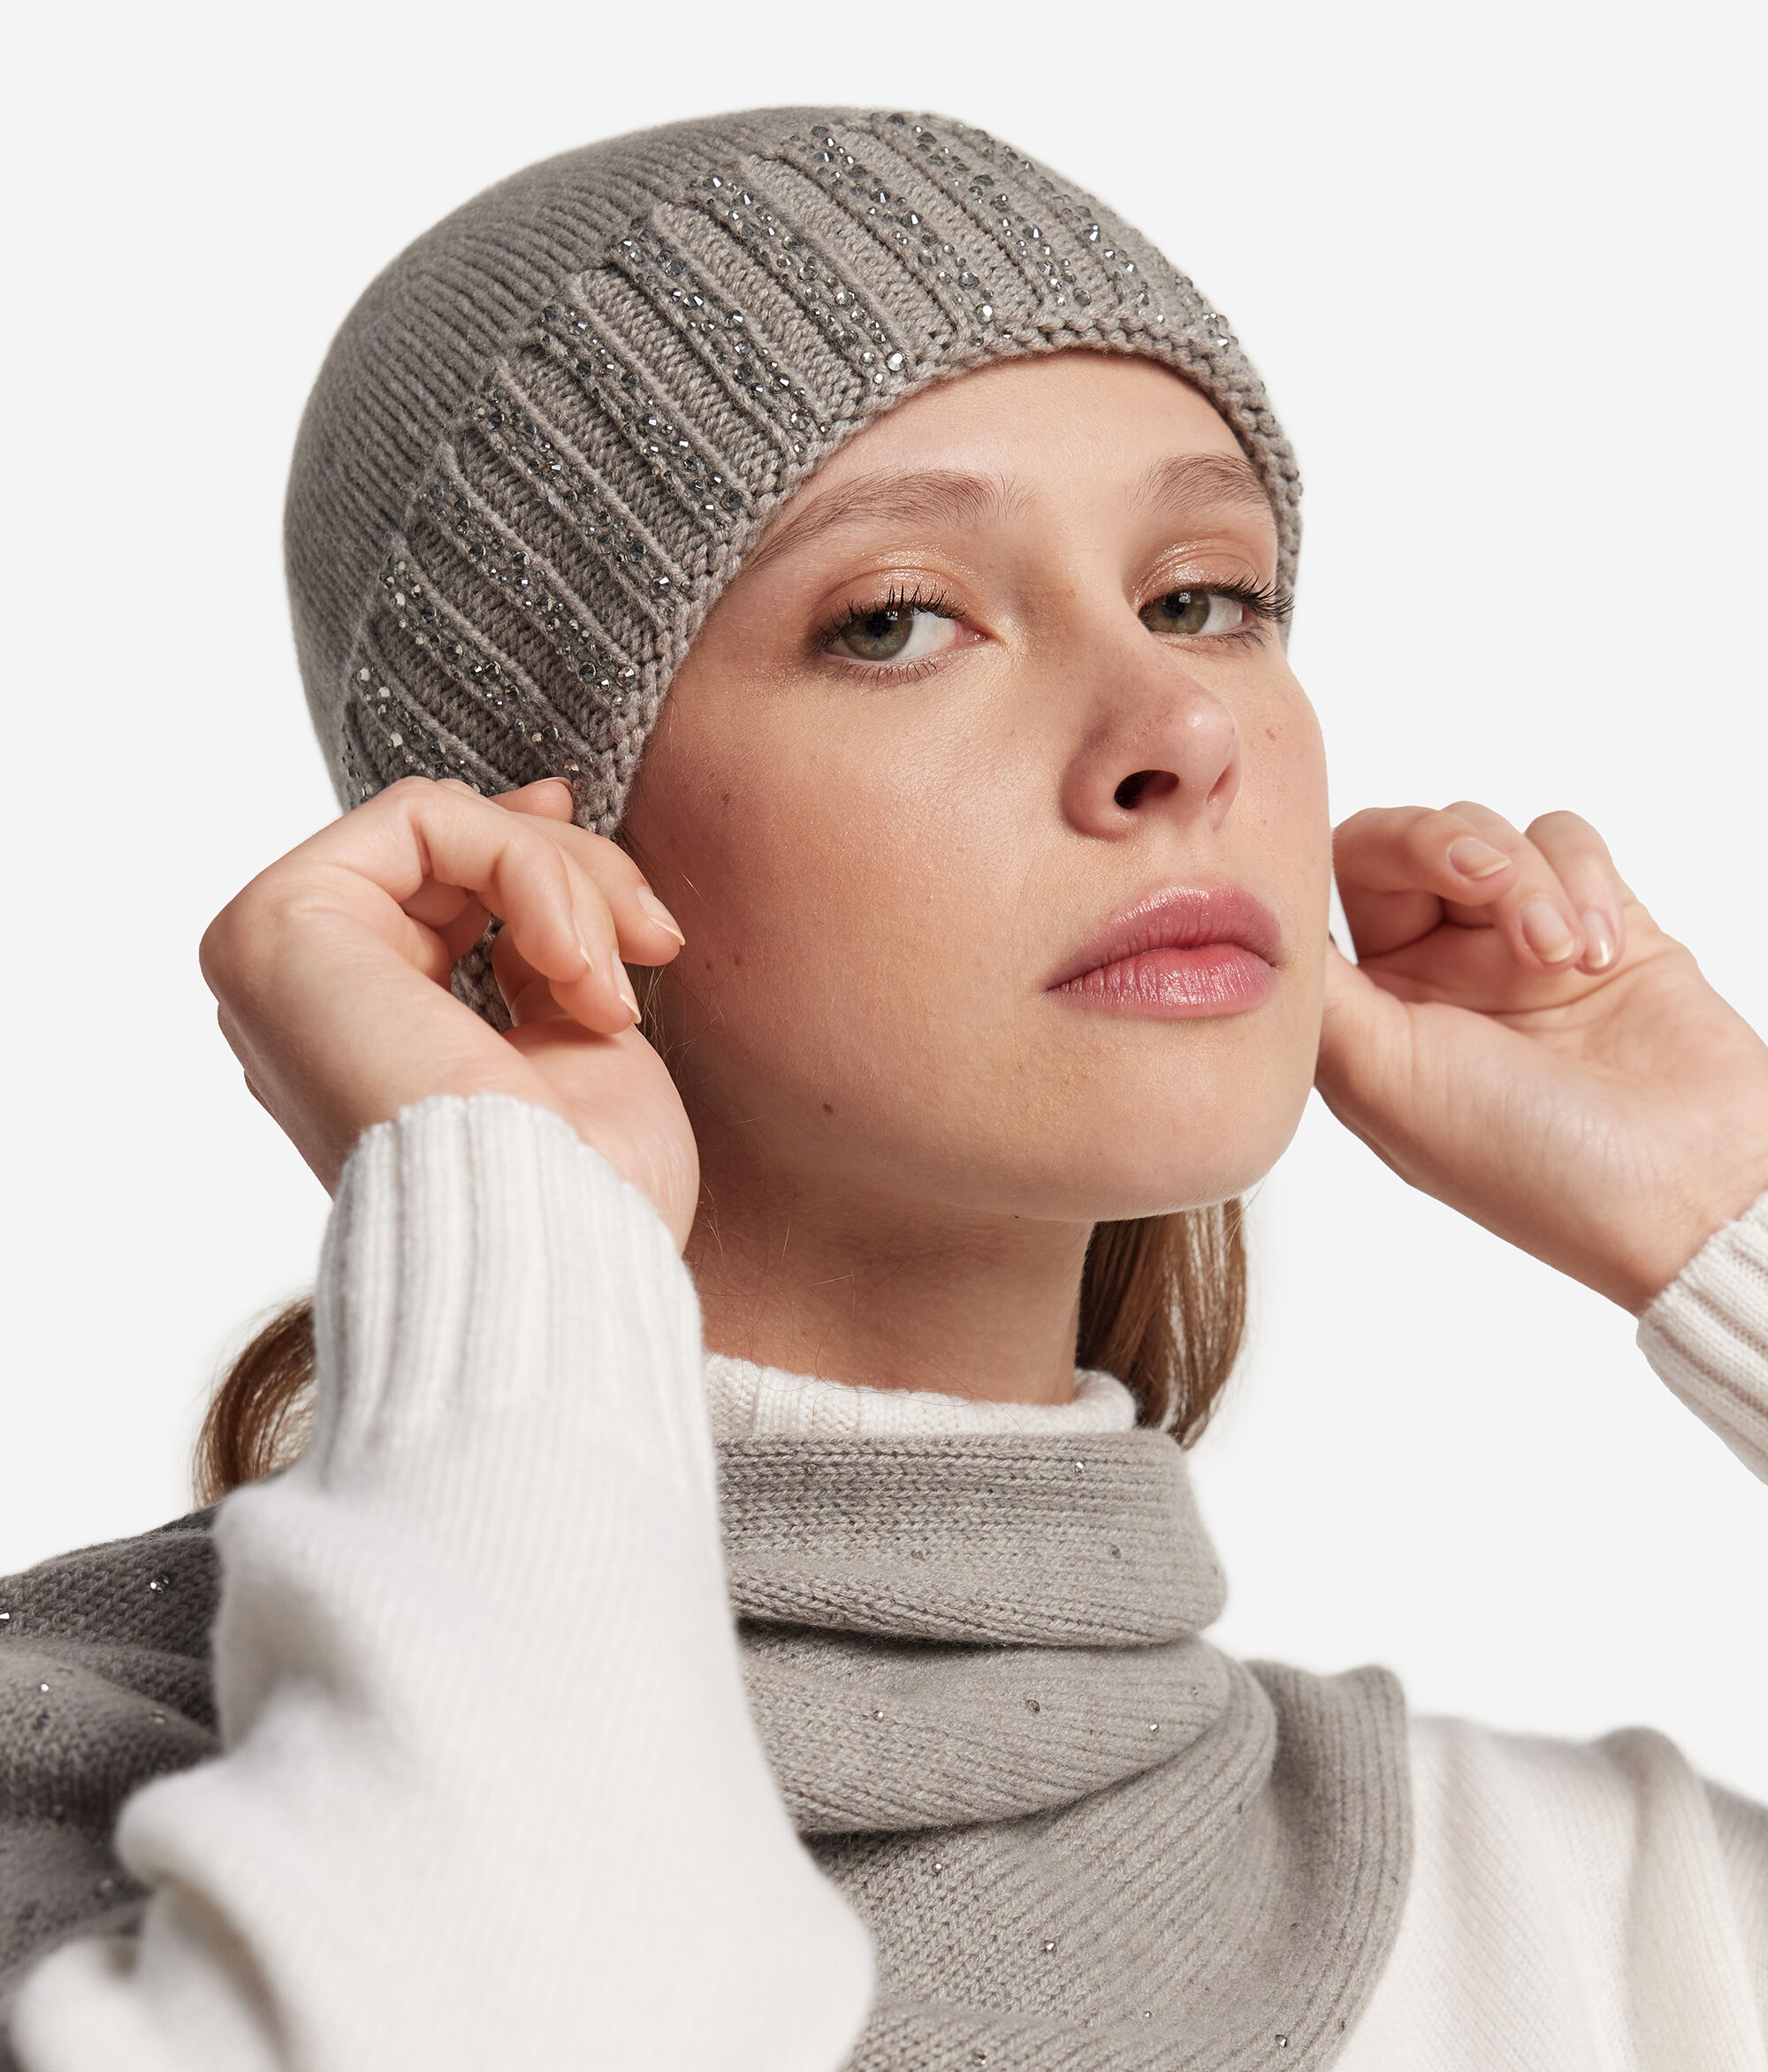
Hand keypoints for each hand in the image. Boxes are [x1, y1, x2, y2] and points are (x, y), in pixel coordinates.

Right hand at [200, 778, 698, 1246]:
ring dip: (565, 886)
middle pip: (449, 850)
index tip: (637, 909)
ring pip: (444, 824)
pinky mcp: (277, 926)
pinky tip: (571, 973)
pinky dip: (528, 873)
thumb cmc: (587, 1185)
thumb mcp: (569, 1029)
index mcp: (359, 1030)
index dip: (543, 864)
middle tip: (654, 949)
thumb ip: (533, 930)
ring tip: (609, 994)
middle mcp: (300, 998)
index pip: (441, 886)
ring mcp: (274, 961)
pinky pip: (423, 817)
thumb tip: (542, 801)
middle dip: (576, 878)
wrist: (560, 1253)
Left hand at [1314, 802, 1767, 1310]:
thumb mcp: (1380, 1079)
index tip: (1385, 867)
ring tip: (1562, 958)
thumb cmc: (1531, 1162)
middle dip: (1446, 845)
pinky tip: (1600, 953)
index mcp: (1367, 1016)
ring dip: (1530, 880)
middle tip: (1486, 880)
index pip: (1323, 888)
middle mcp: (1433, 975)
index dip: (1345, 855)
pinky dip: (1585, 878)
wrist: (1688, 1189)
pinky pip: (1567, 839)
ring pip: (1489, 830)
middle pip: (1402, 841)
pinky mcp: (1599, 921)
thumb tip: (1253, 917)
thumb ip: (1312, 989)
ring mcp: (1514, 947)